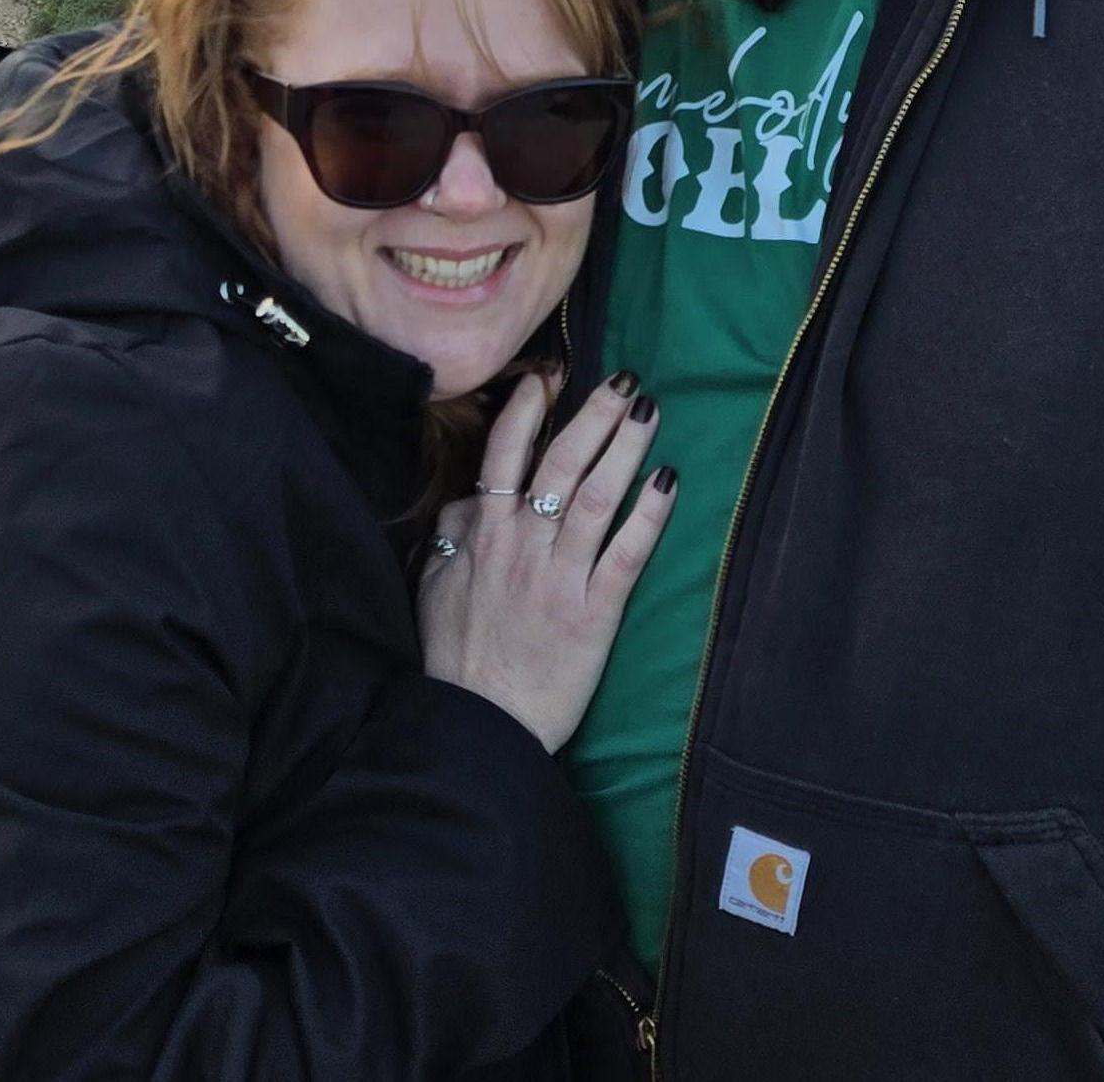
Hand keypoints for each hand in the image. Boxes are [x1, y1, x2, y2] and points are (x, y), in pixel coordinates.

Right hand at [417, 371, 676, 752]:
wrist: (479, 726)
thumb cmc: (453, 657)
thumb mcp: (434, 584)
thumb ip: (454, 534)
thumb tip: (471, 497)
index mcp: (484, 533)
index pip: (506, 454)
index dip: (528, 410)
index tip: (549, 376)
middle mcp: (524, 544)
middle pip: (563, 462)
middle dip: (595, 415)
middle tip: (626, 380)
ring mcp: (561, 576)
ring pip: (599, 496)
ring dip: (627, 447)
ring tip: (650, 410)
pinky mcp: (595, 614)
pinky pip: (626, 554)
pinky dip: (649, 515)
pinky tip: (668, 481)